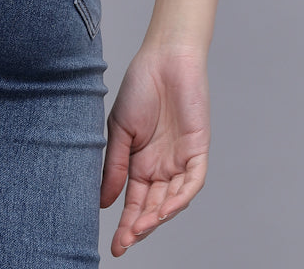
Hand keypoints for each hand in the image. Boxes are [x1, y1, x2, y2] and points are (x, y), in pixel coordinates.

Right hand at [100, 43, 209, 255]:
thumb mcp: (119, 129)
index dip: (126, 225)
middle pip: (154, 207)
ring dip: (159, 217)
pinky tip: (166, 209)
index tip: (115, 247)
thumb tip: (104, 203)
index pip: (135, 202)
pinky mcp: (198, 149)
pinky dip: (181, 197)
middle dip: (140, 227)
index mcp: (141, 163)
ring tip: (141, 228)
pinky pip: (193, 181)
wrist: (164, 57)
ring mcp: (181, 159)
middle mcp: (162, 166)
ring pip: (174, 200)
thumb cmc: (140, 86)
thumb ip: (114, 165)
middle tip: (126, 241)